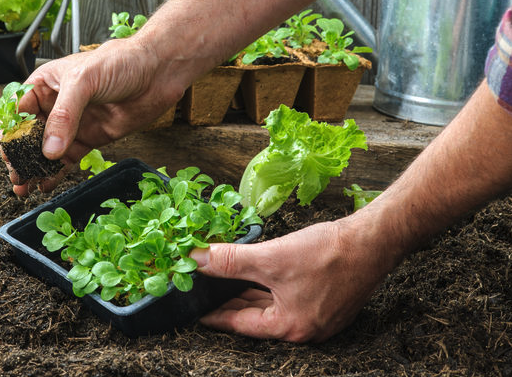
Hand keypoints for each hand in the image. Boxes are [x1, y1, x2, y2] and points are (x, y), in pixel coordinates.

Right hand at [8, 37, 187, 195]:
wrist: (158, 71)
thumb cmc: (120, 62)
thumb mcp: (84, 81)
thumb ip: (64, 115)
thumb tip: (49, 149)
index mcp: (46, 84)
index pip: (18, 111)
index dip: (10, 133)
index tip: (8, 153)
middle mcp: (56, 105)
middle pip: (29, 135)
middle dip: (20, 156)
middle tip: (16, 176)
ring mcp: (73, 124)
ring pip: (47, 151)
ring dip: (35, 169)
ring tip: (24, 186)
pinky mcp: (90, 138)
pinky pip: (68, 159)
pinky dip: (56, 173)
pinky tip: (46, 185)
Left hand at [190, 215, 396, 341]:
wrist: (374, 240)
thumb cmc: (328, 254)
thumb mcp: (271, 258)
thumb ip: (230, 261)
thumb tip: (197, 260)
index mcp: (290, 327)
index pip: (240, 324)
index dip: (215, 314)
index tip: (195, 310)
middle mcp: (305, 329)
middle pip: (256, 317)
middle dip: (230, 303)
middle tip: (205, 292)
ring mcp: (318, 317)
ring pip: (272, 307)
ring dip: (249, 294)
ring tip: (224, 283)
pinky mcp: (327, 302)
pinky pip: (288, 299)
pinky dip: (269, 288)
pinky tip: (257, 275)